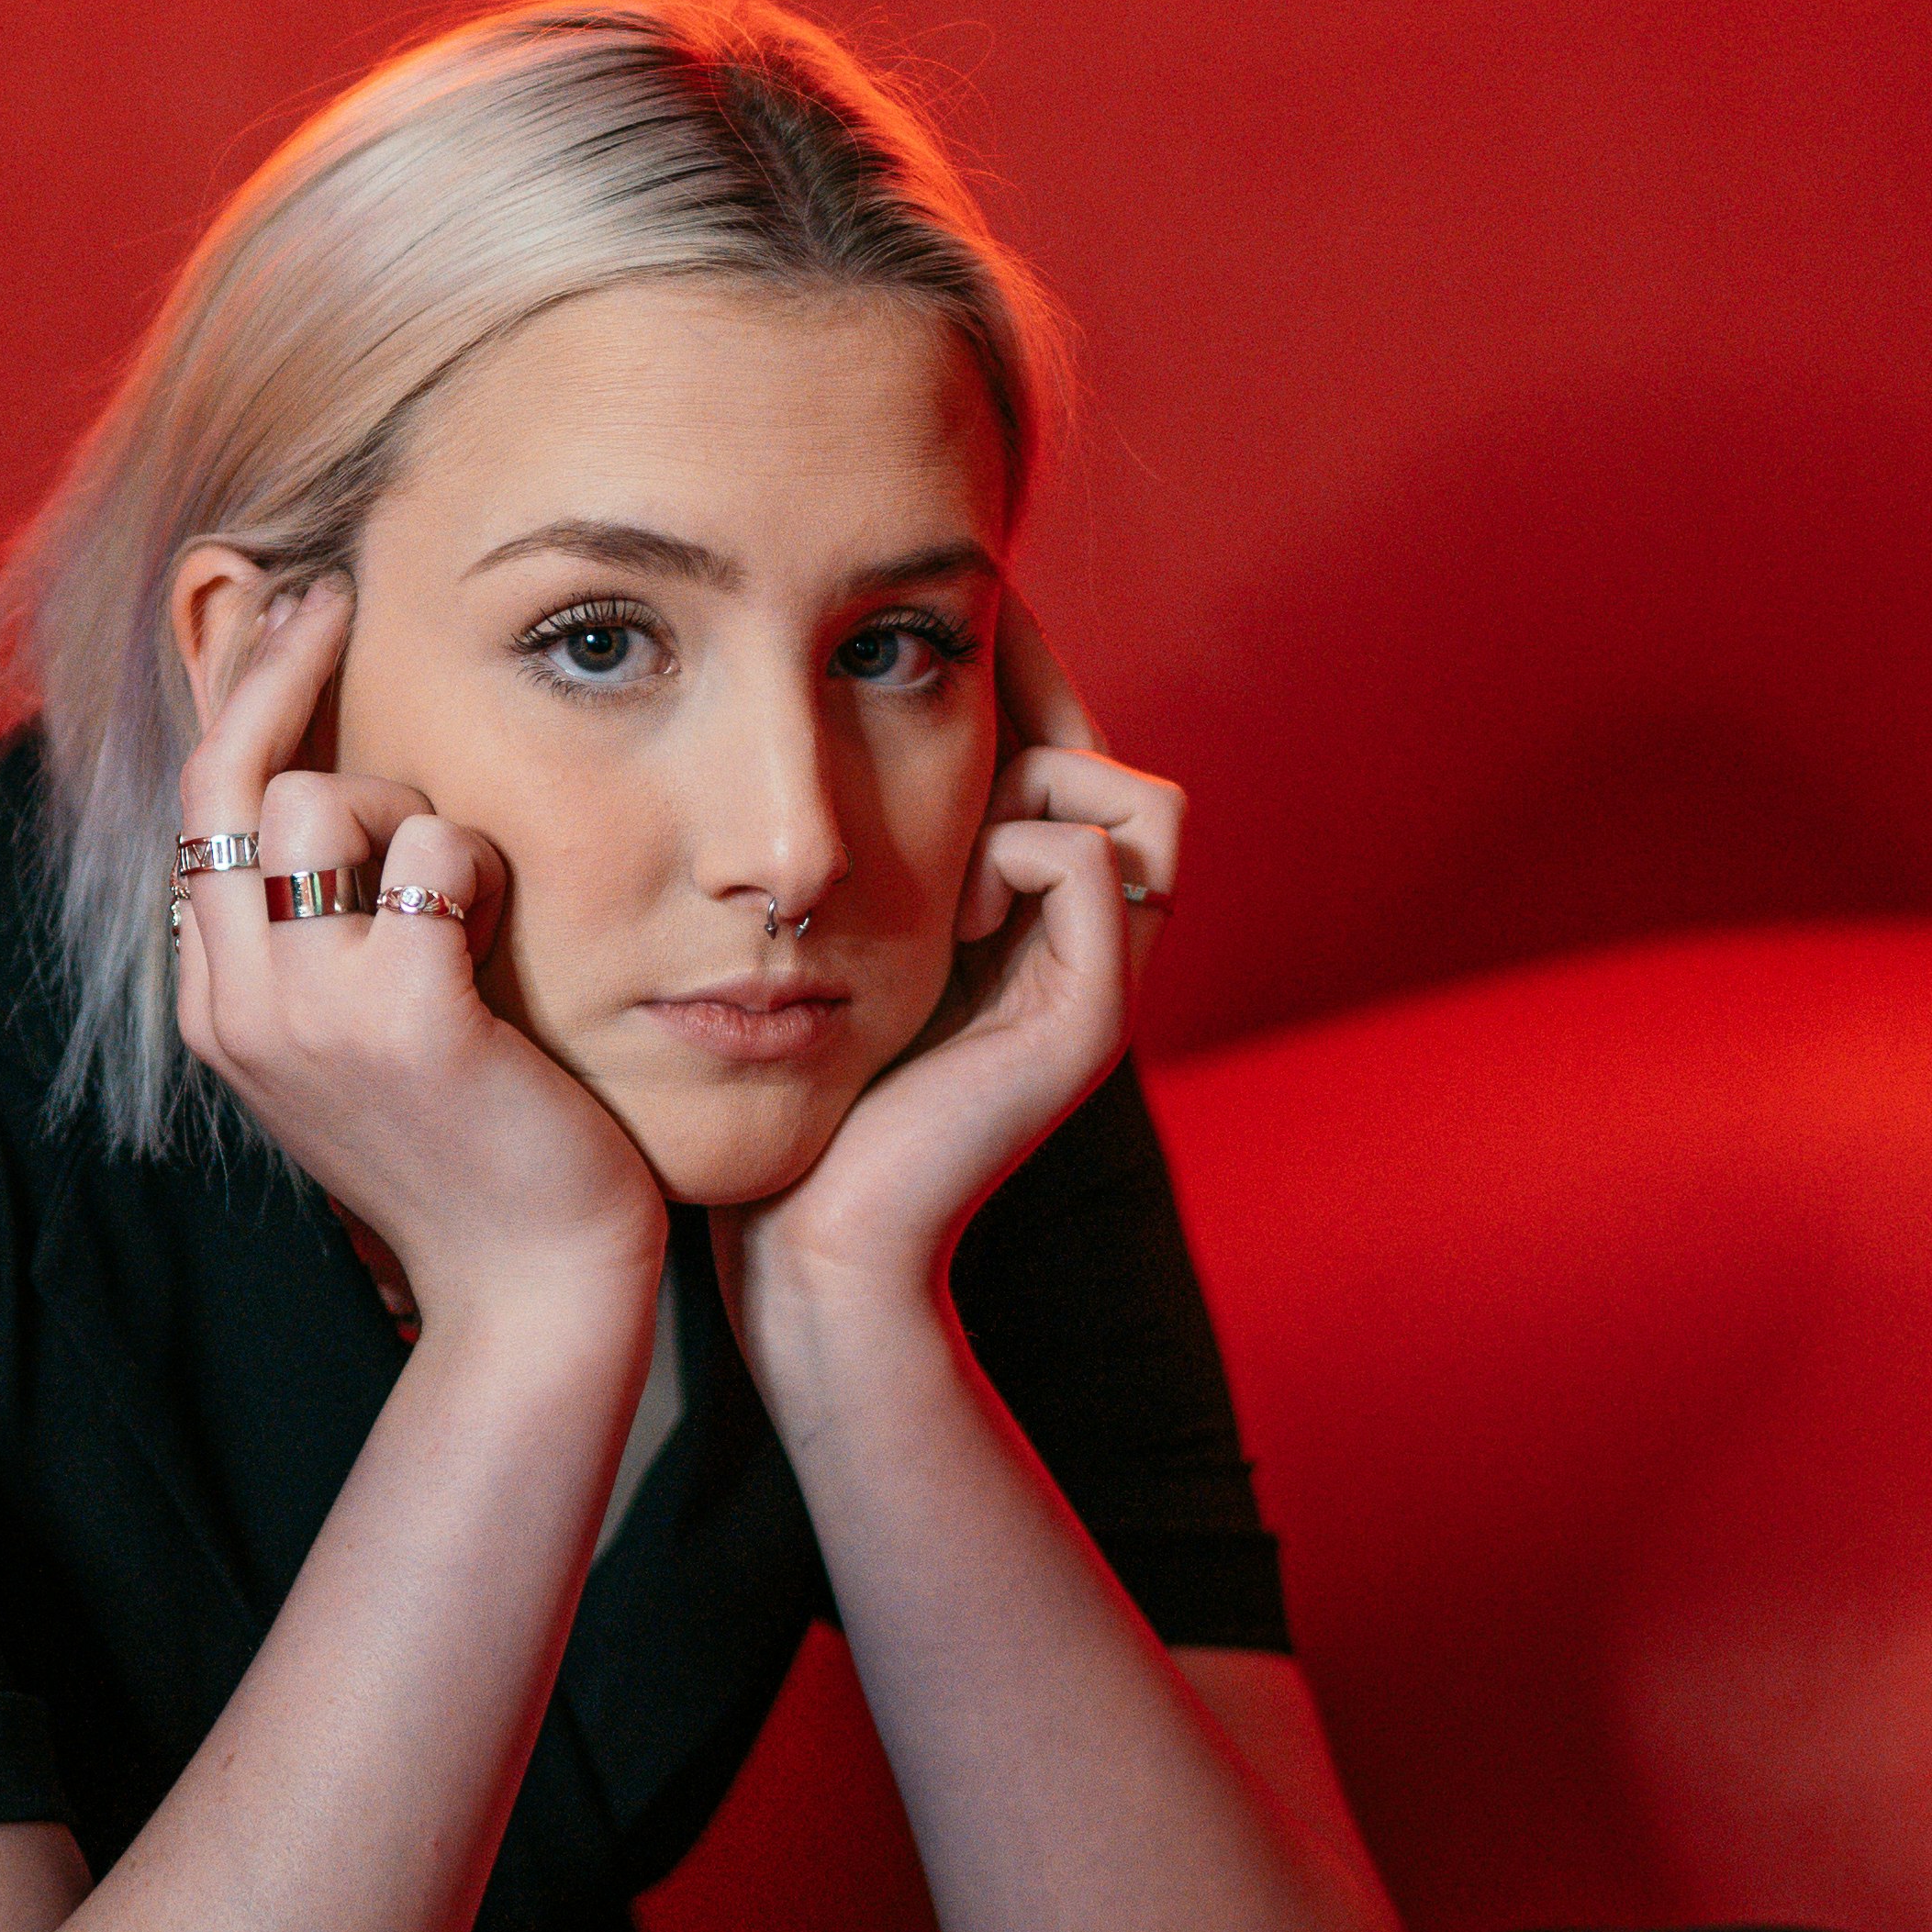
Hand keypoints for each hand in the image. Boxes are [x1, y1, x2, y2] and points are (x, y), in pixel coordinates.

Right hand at [166, 579, 661, 1331]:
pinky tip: (498, 927)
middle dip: (284, 668)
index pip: (199, 812)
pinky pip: (429, 853)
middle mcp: (241, 1005)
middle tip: (338, 593)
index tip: (289, 612)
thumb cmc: (472, 1147)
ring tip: (462, 890)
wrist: (530, 1286)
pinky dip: (474, 866)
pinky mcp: (406, 1020)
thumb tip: (312, 810)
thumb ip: (316, 941)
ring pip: (327, 800)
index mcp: (218, 1006)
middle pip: (234, 780)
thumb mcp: (359, 1041)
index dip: (241, 696)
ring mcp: (313, 1014)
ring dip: (412, 805)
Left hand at [716, 592, 1182, 1342]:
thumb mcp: (839, 948)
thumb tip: (831, 734)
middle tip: (949, 786)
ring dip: (1033, 793)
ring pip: (1132, 797)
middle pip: (1128, 773)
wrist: (819, 1238)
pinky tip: (948, 914)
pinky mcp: (1087, 1017)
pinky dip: (1010, 849)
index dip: (1031, 710)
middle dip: (1039, 736)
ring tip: (947, 867)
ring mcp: (1102, 984)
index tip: (937, 694)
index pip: (1093, 769)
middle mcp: (1091, 952)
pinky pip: (1082, 854)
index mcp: (1041, 933)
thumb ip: (875, 865)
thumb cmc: (800, 1098)